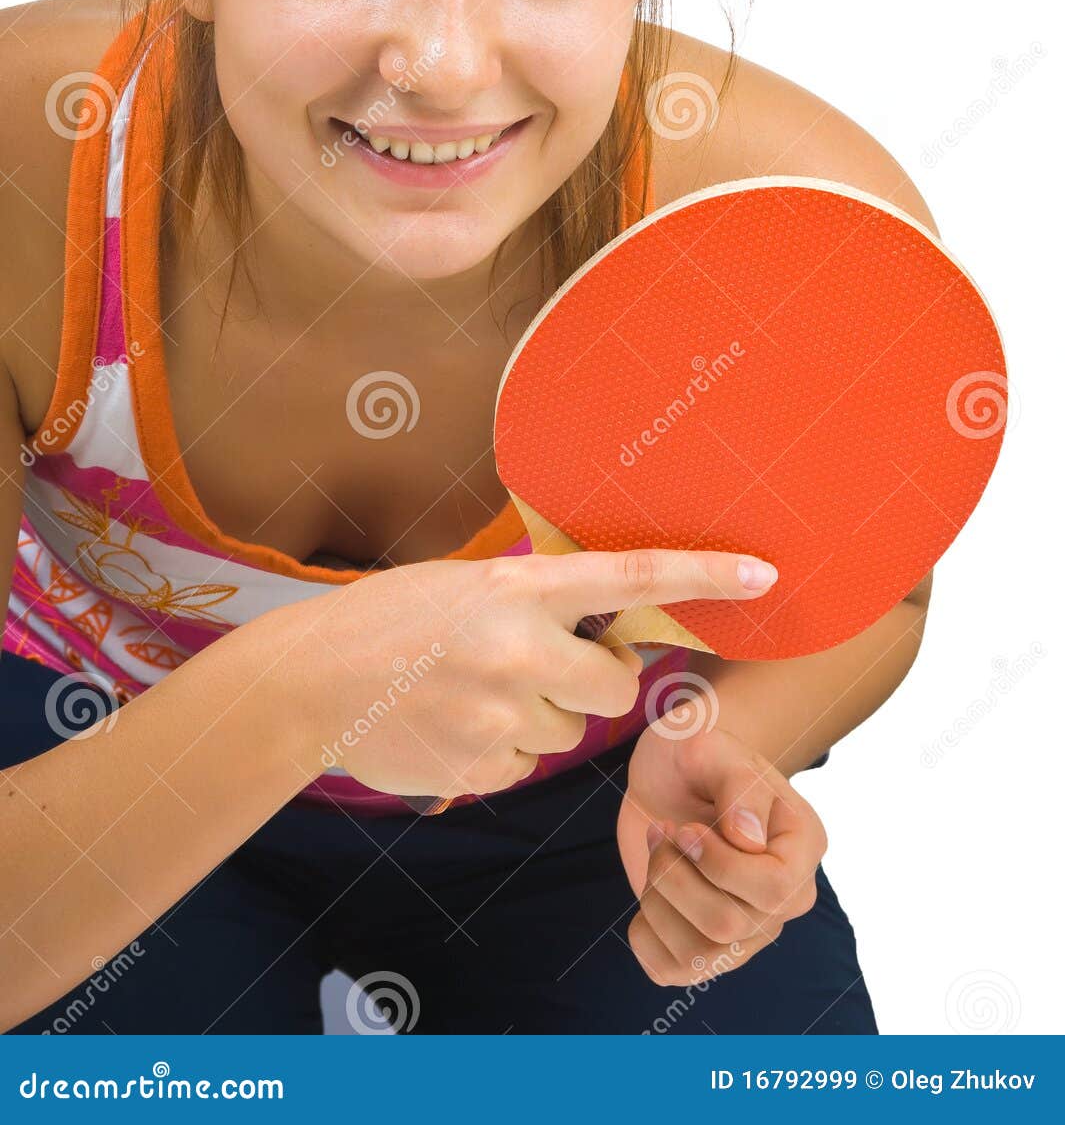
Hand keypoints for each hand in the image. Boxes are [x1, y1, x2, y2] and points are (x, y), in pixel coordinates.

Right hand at [273, 547, 775, 801]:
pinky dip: (501, 751)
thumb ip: (532, 603)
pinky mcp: (485, 767)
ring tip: (470, 694)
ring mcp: (504, 714)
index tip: (765, 570)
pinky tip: (453, 726)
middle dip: (591, 680)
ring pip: (569, 731)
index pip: (632, 575)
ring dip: (539, 717)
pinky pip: (527, 765)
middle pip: (613, 683)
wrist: (309, 683)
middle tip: (538, 667)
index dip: (704, 573)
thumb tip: (595, 629)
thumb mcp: (466, 587)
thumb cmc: (387, 622)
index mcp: (518, 589)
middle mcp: (521, 649)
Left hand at [617, 708, 826, 986]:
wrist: (669, 776)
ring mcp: (749, 929)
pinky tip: (650, 890)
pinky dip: (644, 932)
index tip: (686, 827)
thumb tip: (749, 840)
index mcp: (802, 846)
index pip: (773, 889)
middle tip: (663, 832)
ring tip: (658, 854)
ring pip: (700, 955)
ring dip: (658, 899)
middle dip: (675, 876)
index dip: (718, 865)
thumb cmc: (695, 756)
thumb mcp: (711, 747)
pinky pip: (670, 971)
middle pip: (728, 925)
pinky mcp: (707, 948)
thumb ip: (737, 784)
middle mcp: (785, 898)